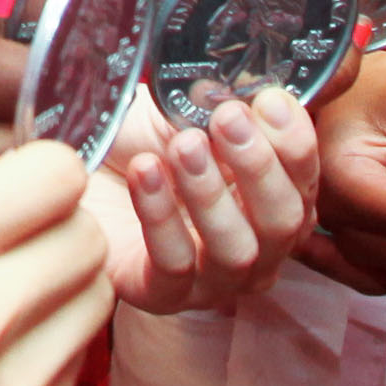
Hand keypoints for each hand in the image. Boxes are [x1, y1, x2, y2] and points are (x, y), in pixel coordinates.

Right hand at [0, 146, 108, 385]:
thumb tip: (2, 189)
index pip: (56, 175)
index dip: (40, 175)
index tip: (21, 190)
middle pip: (88, 239)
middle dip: (56, 230)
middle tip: (14, 247)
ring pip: (94, 305)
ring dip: (57, 295)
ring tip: (0, 308)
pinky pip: (70, 375)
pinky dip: (40, 360)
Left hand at [89, 92, 318, 312]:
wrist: (79, 179)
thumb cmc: (141, 148)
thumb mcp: (183, 115)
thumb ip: (219, 104)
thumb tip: (245, 89)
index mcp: (274, 204)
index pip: (306, 182)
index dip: (294, 142)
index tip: (268, 101)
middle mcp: (257, 250)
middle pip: (283, 222)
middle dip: (258, 166)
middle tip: (227, 119)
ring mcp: (213, 281)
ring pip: (235, 250)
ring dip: (211, 192)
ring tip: (184, 145)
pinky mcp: (162, 296)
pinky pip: (173, 263)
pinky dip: (161, 215)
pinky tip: (144, 171)